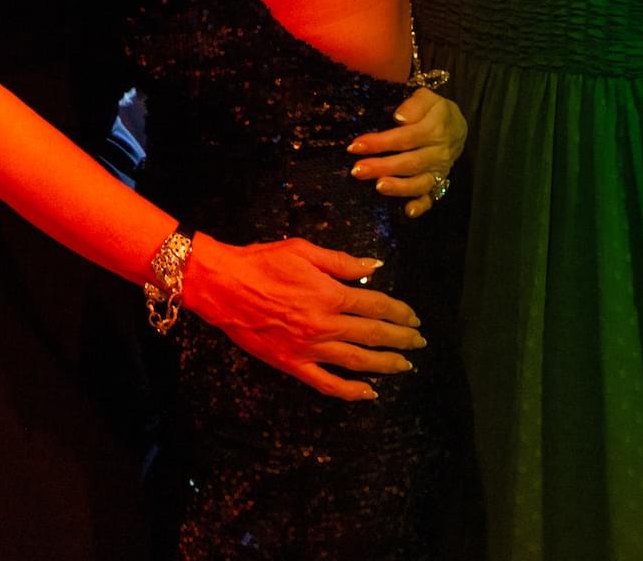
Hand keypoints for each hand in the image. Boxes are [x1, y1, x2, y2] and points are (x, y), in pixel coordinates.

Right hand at [181, 235, 424, 401]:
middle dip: (401, 339)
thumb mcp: (304, 250)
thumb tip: (374, 266)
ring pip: (357, 362)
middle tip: (419, 342)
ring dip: (386, 365)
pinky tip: (369, 392)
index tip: (413, 318)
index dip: (399, 312)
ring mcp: (309, 349)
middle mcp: (324, 325)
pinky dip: (350, 391)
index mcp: (329, 294)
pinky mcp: (292, 364)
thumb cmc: (261, 262)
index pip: (376, 305)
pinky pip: (327, 384)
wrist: (223, 286)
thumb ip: (342, 262)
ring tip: (405, 366)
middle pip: (373, 335)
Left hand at [346, 87, 465, 217]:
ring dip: (399, 187)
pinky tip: (408, 212)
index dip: (380, 143)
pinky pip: (432, 197)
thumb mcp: (428, 98)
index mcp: (435, 128)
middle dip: (382, 167)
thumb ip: (415, 104)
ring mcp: (439, 170)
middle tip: (357, 170)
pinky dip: (421, 206)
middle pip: (409, 162)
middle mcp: (438, 152)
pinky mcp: (439, 183)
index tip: (356, 145)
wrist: (458, 127)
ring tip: (378, 187)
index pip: (405, 137)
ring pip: (420, 182)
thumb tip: (398, 117)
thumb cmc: (434, 111)